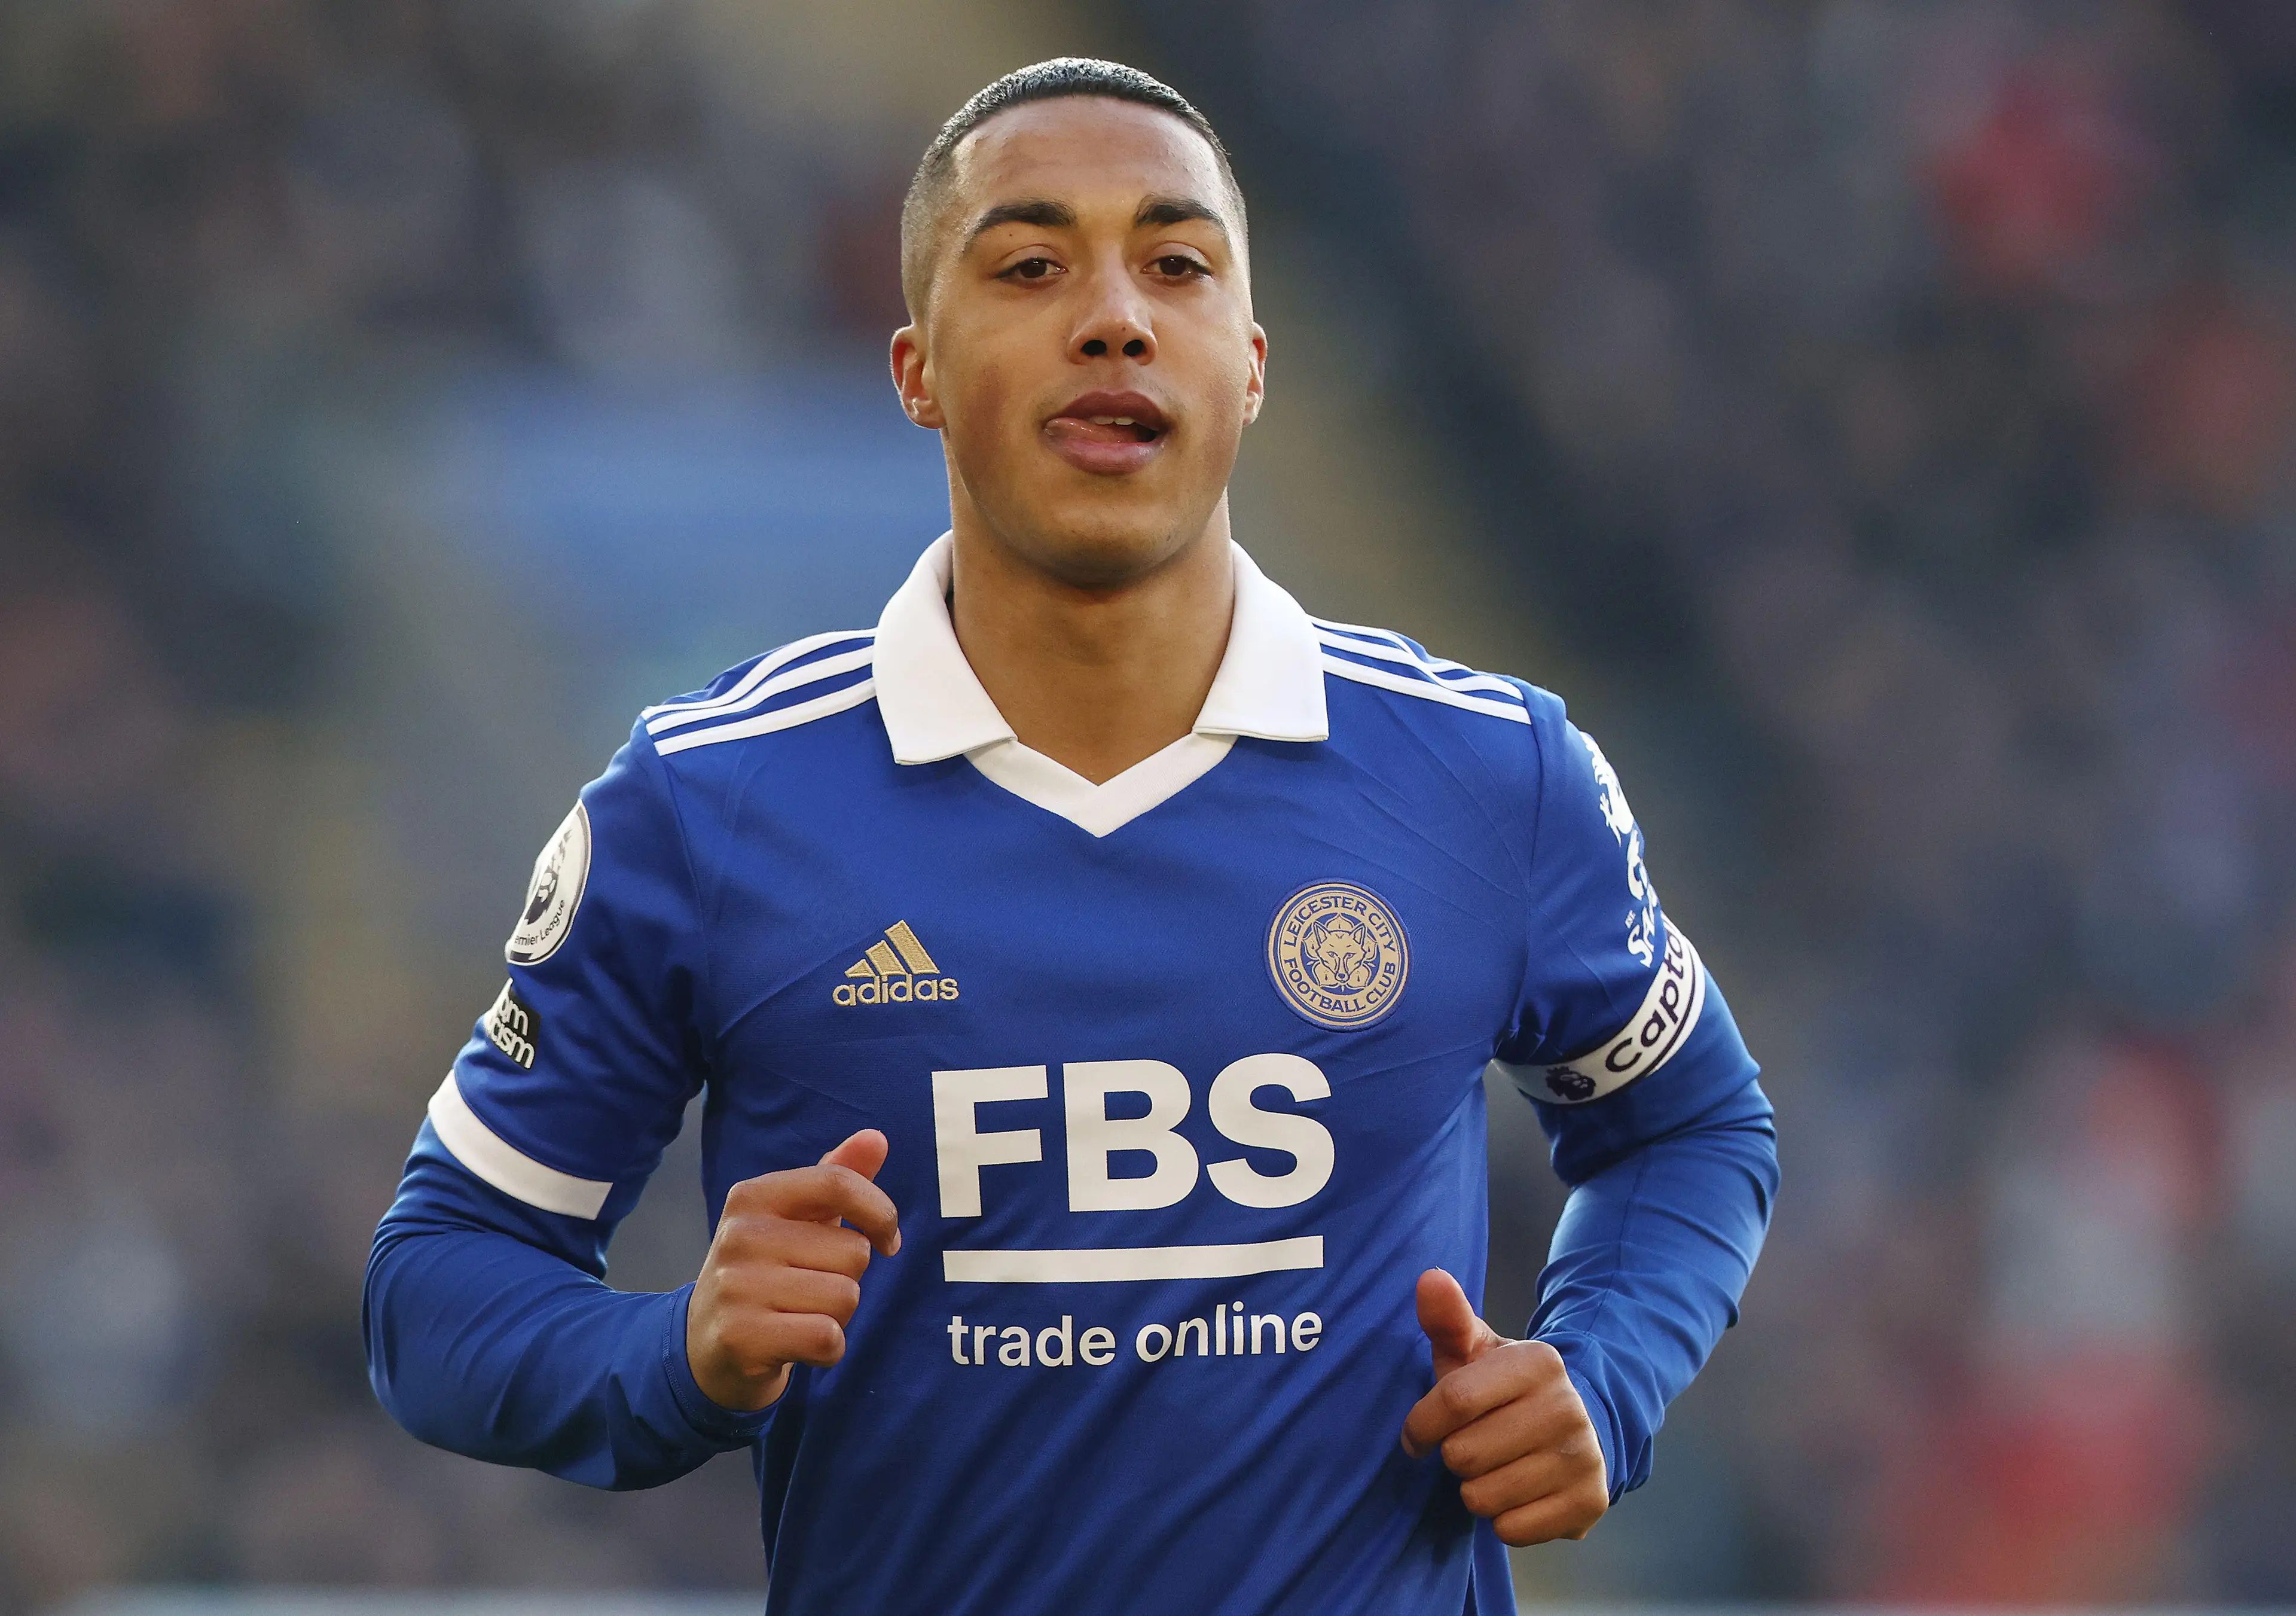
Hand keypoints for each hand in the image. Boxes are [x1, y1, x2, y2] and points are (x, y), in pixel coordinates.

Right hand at [686, 1129, 901, 1411]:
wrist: (705, 1346)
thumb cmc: (766, 1273)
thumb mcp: (796, 1221)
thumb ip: (837, 1179)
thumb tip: (877, 1137)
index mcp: (753, 1196)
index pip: (837, 1183)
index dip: (880, 1212)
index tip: (887, 1240)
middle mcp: (740, 1235)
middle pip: (854, 1252)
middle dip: (849, 1278)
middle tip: (809, 1290)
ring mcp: (735, 1287)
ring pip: (846, 1297)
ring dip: (838, 1316)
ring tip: (800, 1316)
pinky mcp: (741, 1337)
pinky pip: (828, 1338)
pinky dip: (828, 1350)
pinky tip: (798, 1345)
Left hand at [1399, 1268, 1607, 1545]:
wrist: (1574, 1431)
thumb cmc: (1502, 1390)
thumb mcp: (1474, 1352)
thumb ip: (1447, 1319)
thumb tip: (1429, 1278)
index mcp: (1538, 1362)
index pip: (1453, 1399)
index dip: (1421, 1424)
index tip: (1417, 1433)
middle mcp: (1568, 1407)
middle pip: (1463, 1454)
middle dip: (1454, 1456)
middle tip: (1472, 1445)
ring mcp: (1584, 1457)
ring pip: (1482, 1498)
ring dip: (1475, 1490)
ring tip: (1494, 1468)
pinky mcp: (1590, 1503)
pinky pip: (1510, 1531)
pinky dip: (1502, 1520)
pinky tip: (1517, 1494)